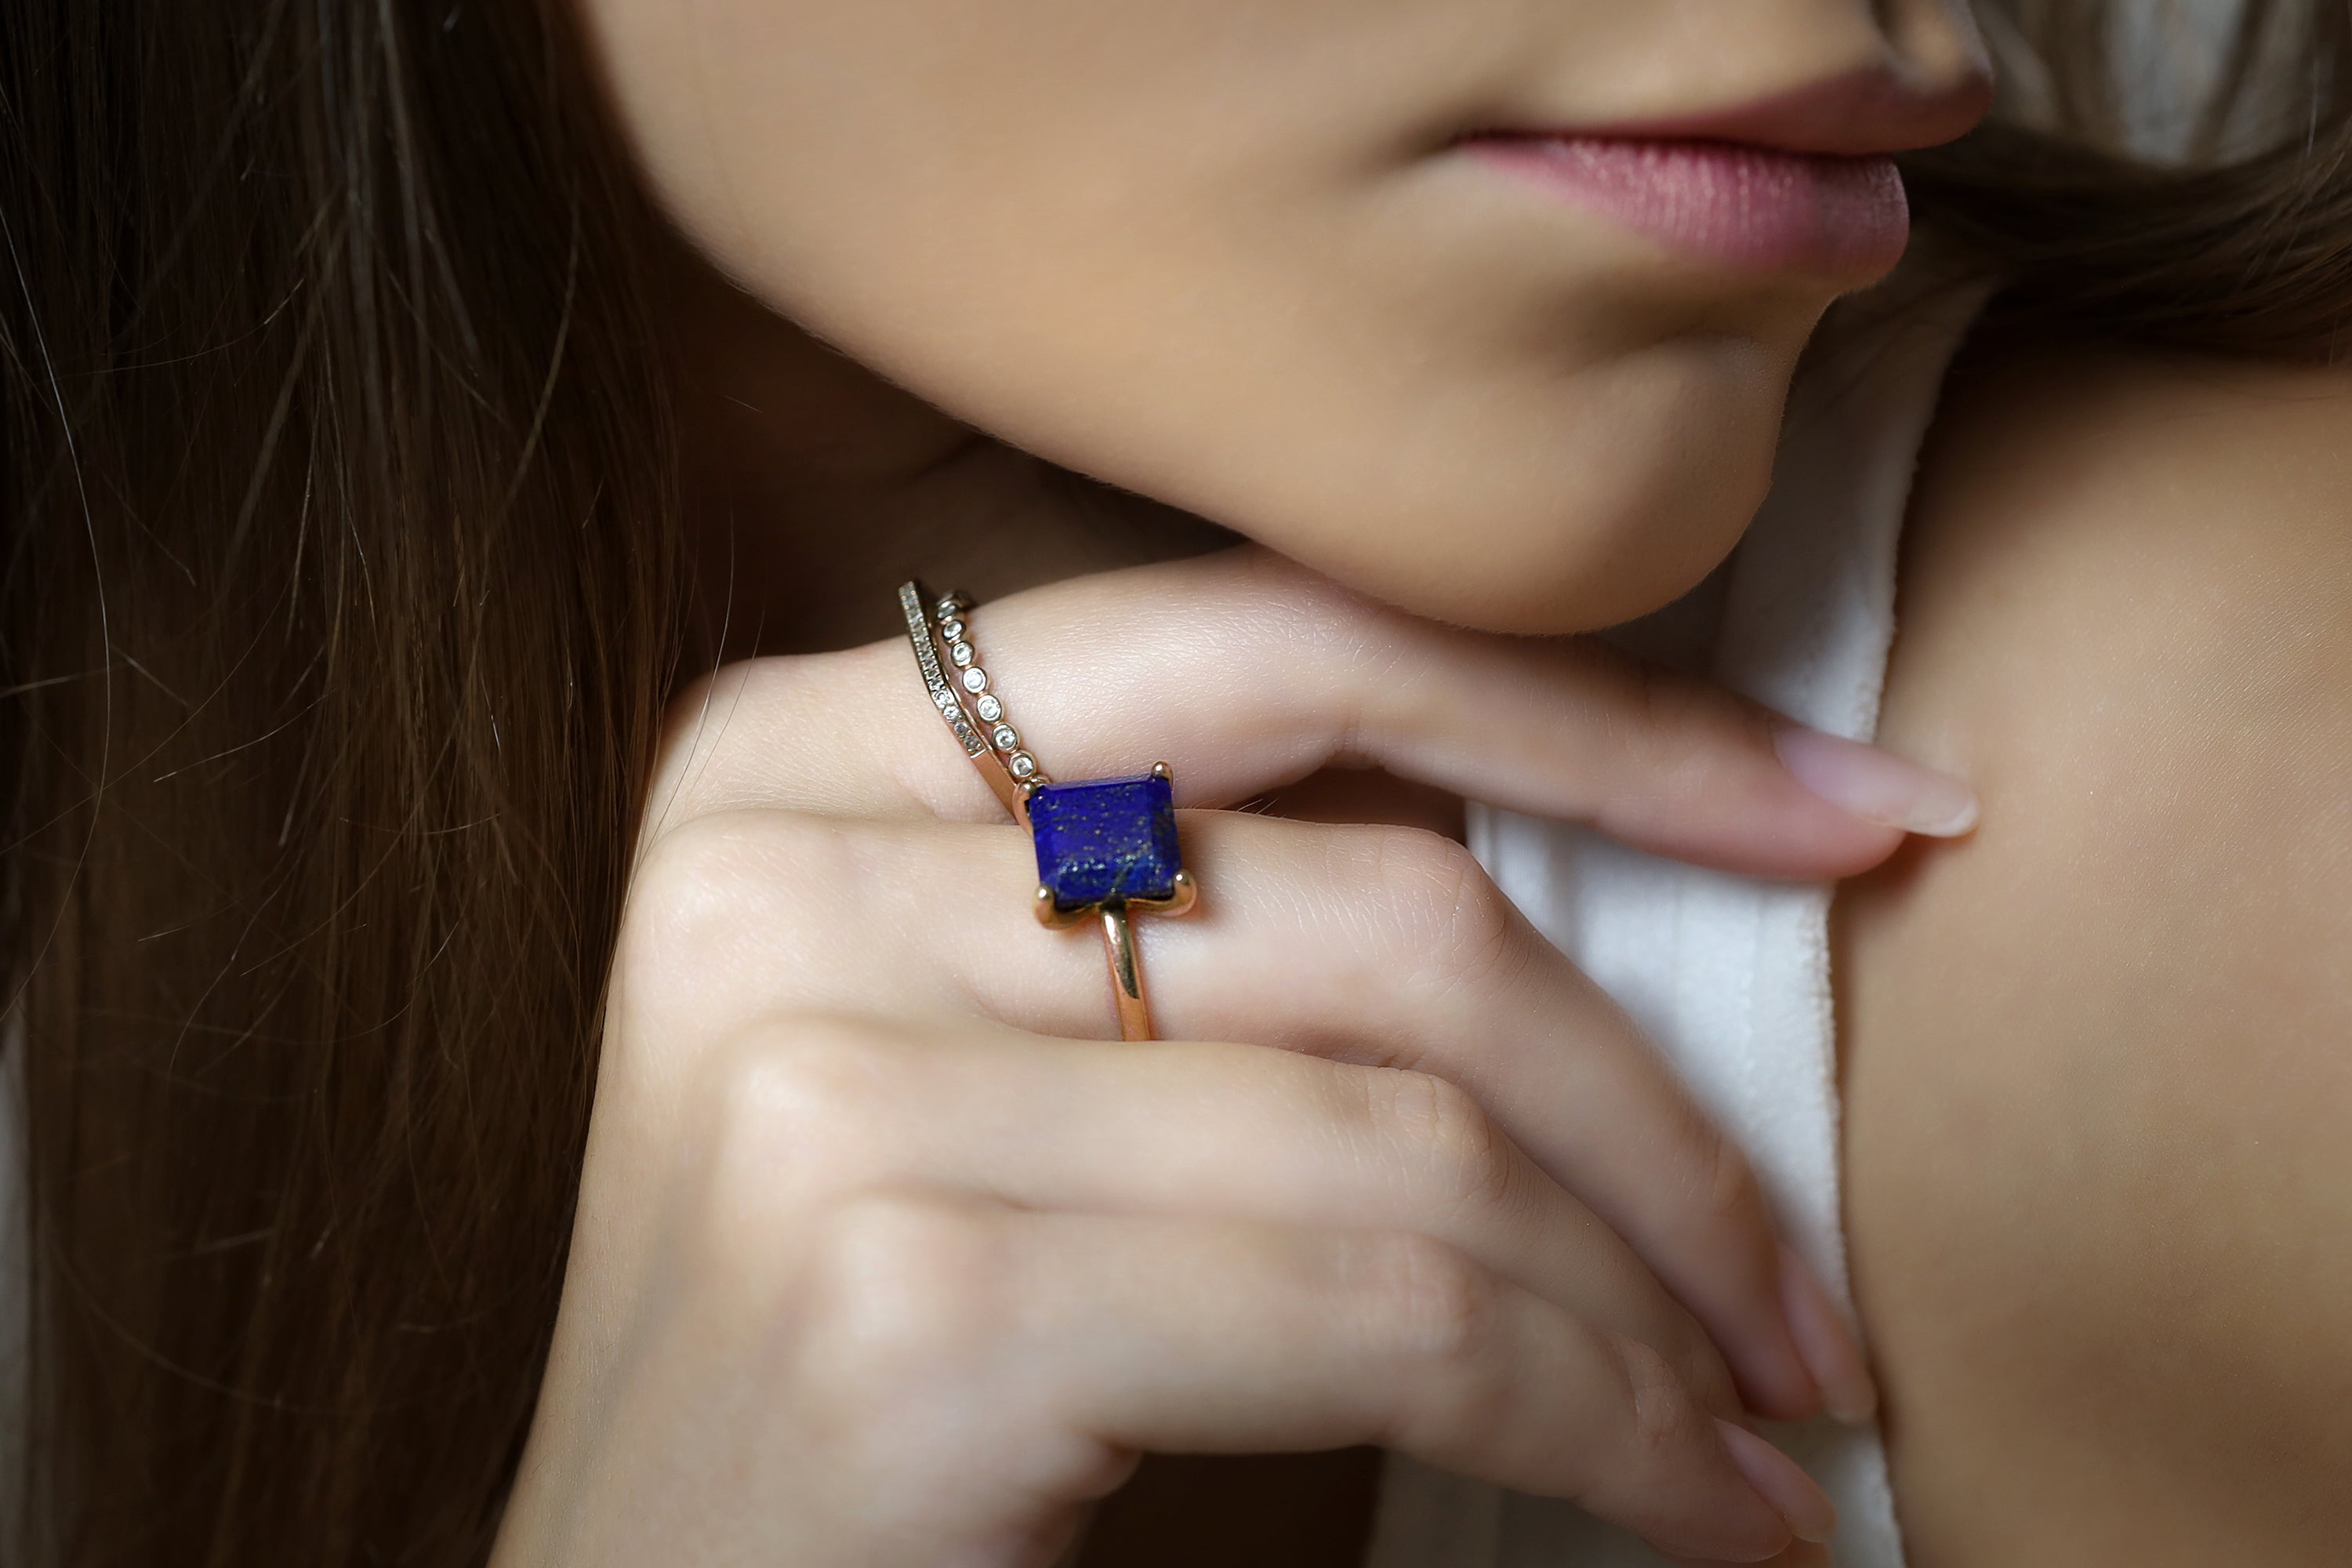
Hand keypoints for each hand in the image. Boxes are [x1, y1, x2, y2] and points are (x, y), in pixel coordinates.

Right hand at [491, 548, 1959, 1567]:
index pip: (1281, 636)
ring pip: (1417, 1127)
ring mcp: (821, 1079)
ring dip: (1652, 1301)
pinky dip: (1594, 1418)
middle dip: (1667, 1108)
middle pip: (1387, 904)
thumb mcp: (999, 1079)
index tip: (1860, 812)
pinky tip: (1684, 1504)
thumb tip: (1617, 855)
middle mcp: (780, 869)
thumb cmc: (870, 1378)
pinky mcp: (905, 1302)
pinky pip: (1386, 1308)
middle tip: (1811, 1288)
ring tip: (1760, 1421)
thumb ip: (1202, 923)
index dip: (1603, 721)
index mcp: (797, 756)